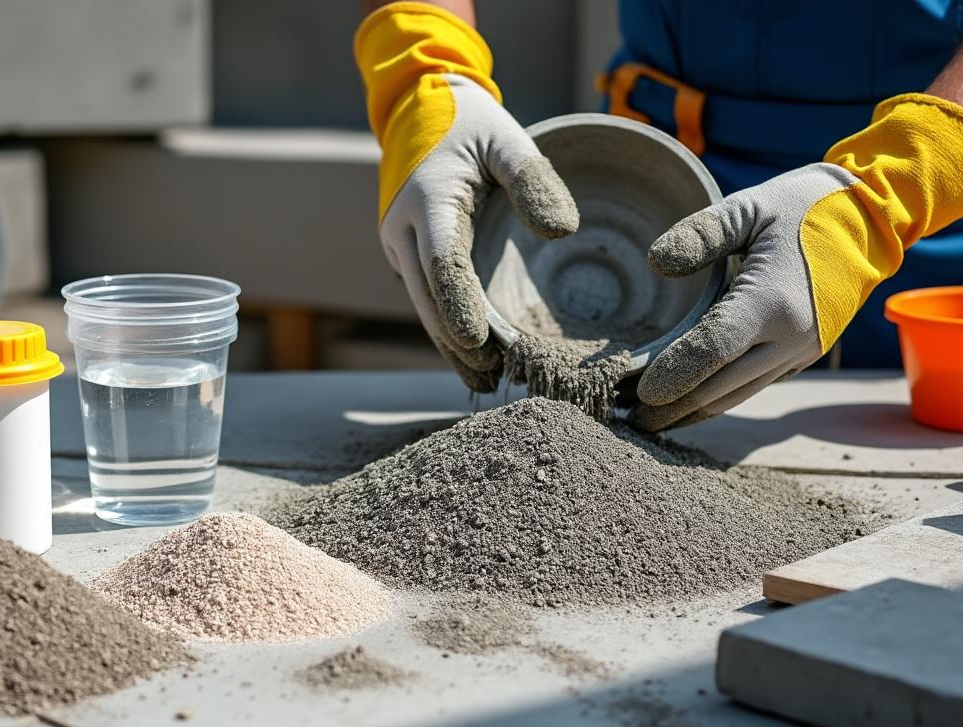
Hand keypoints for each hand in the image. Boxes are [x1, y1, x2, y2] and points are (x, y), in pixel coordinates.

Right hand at [356, 3, 577, 391]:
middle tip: (491, 380)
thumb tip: (563, 230)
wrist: (417, 108)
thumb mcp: (508, 138)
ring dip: (449, 344)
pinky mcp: (405, 253)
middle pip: (428, 298)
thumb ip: (535, 179)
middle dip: (456, 343)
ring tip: (484, 380)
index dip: (459, 307)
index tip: (480, 345)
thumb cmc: (471, 125)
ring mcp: (399, 244)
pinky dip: (445, 325)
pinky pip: (424, 295)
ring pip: (422, 305)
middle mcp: (404, 229)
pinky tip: (471, 354)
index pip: (442, 265)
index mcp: (429, 201)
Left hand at [631, 94, 962, 430]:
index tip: (639, 394)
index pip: (712, 350)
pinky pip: (753, 385)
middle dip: (673, 407)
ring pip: (737, 395)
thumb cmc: (803, 206)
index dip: (674, 374)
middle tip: (629, 420)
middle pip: (719, 387)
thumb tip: (656, 262)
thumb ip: (700, 233)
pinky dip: (718, 397)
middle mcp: (790, 337)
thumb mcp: (748, 206)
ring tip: (651, 420)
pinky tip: (688, 401)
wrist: (873, 218)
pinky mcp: (804, 355)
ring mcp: (801, 351)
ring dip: (692, 412)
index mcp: (773, 302)